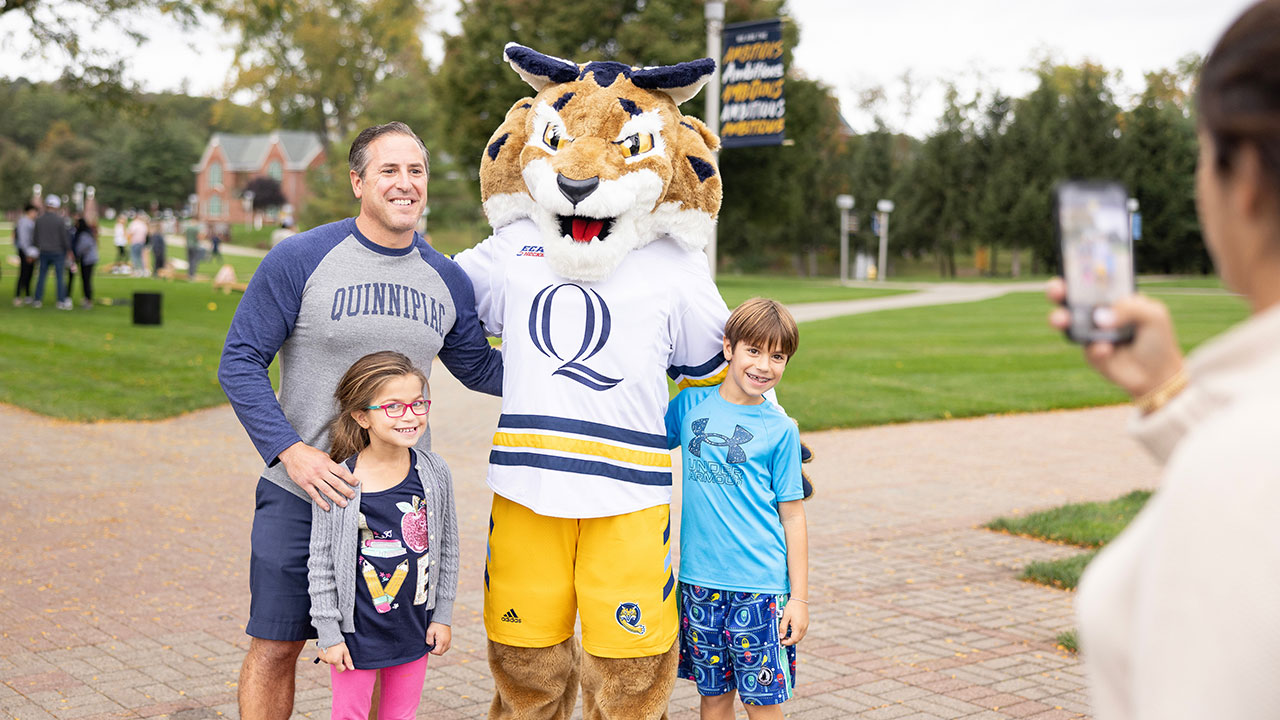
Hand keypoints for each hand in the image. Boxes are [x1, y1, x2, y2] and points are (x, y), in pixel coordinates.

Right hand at [278, 442, 357, 510]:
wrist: (292, 453)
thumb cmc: (308, 453)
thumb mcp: (322, 455)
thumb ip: (330, 463)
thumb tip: (339, 471)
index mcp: (326, 463)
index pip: (341, 472)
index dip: (350, 478)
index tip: (356, 483)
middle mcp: (320, 471)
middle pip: (336, 483)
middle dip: (346, 490)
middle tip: (352, 496)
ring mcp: (312, 478)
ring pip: (326, 490)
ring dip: (336, 498)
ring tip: (343, 504)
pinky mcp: (304, 484)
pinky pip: (314, 495)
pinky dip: (321, 502)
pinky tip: (327, 507)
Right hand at [318, 642, 354, 670]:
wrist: (330, 636)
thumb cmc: (339, 644)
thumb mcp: (346, 652)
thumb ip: (348, 661)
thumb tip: (352, 668)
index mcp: (336, 660)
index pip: (340, 670)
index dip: (344, 666)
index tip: (344, 661)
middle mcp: (329, 661)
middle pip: (335, 665)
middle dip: (338, 661)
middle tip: (339, 653)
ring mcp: (324, 659)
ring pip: (330, 662)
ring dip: (332, 658)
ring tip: (334, 651)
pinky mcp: (320, 656)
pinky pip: (325, 659)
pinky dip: (327, 656)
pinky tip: (329, 651)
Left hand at [426, 622, 451, 654]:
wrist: (443, 618)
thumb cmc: (436, 624)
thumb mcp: (429, 631)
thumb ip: (429, 640)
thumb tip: (430, 645)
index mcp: (442, 641)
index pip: (437, 652)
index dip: (432, 652)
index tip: (429, 647)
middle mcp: (447, 642)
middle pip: (441, 653)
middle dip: (435, 651)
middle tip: (431, 646)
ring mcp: (449, 641)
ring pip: (444, 650)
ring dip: (439, 650)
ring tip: (435, 644)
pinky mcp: (450, 639)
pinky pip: (447, 647)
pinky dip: (442, 647)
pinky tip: (439, 643)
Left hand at [779, 600, 807, 645]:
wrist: (800, 598)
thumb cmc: (792, 606)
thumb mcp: (785, 617)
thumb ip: (782, 627)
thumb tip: (781, 636)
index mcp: (798, 627)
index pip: (793, 639)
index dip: (787, 642)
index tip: (782, 641)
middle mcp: (803, 627)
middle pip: (798, 640)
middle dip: (790, 641)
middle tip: (783, 639)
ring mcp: (806, 625)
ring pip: (801, 636)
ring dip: (794, 638)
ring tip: (787, 635)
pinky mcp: (806, 623)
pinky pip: (802, 632)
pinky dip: (797, 634)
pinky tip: (792, 631)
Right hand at [1046, 278, 1185, 399]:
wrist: (1157, 374)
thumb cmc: (1157, 339)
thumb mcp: (1153, 315)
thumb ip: (1129, 307)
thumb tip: (1100, 318)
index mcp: (1112, 297)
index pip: (1091, 280)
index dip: (1077, 272)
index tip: (1069, 268)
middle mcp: (1097, 311)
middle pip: (1069, 296)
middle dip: (1056, 291)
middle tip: (1058, 291)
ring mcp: (1090, 331)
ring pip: (1065, 320)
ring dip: (1059, 317)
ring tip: (1064, 320)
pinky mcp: (1088, 352)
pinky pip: (1084, 345)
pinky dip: (1096, 347)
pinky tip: (1108, 350)